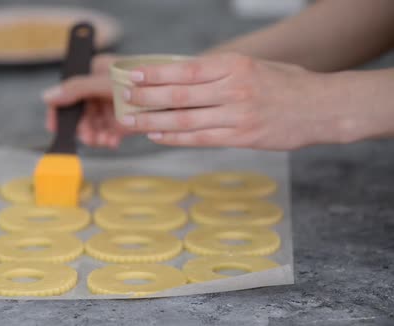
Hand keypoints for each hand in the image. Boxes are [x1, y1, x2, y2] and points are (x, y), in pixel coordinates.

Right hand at [42, 54, 132, 148]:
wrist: (174, 94)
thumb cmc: (141, 80)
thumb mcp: (105, 81)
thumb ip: (76, 89)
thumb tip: (47, 96)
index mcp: (93, 74)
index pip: (67, 93)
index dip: (59, 111)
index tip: (56, 128)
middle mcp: (100, 90)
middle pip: (80, 114)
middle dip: (83, 128)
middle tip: (89, 138)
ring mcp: (112, 105)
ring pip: (93, 126)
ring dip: (95, 136)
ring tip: (103, 141)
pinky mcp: (124, 119)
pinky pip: (108, 132)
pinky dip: (107, 138)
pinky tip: (111, 141)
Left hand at [120, 53, 344, 149]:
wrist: (323, 108)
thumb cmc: (287, 84)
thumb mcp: (254, 66)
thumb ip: (220, 72)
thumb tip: (181, 77)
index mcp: (235, 65)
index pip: (185, 70)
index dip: (155, 74)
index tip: (132, 75)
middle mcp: (234, 89)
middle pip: (179, 95)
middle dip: (146, 97)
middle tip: (124, 98)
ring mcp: (237, 115)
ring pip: (185, 119)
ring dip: (153, 120)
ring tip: (130, 120)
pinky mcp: (242, 138)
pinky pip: (200, 138)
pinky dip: (175, 137)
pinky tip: (156, 134)